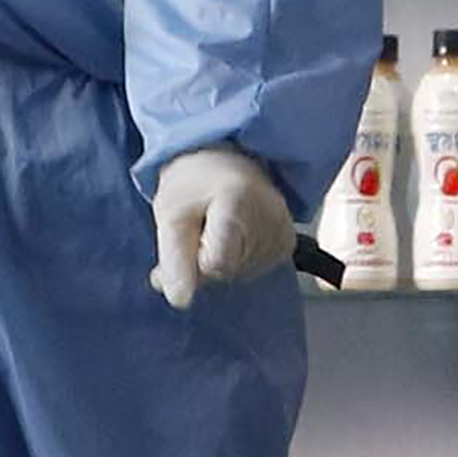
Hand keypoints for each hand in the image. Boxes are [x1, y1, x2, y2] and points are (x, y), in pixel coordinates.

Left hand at [147, 147, 293, 309]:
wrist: (228, 156)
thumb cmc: (195, 179)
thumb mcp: (170, 212)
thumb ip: (173, 259)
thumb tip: (180, 300)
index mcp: (239, 200)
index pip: (215, 265)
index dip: (193, 259)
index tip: (186, 235)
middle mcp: (271, 216)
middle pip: (226, 272)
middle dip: (202, 262)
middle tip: (196, 229)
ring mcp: (284, 231)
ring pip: (238, 275)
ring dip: (219, 262)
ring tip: (215, 228)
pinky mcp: (288, 243)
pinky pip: (253, 271)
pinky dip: (237, 261)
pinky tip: (233, 236)